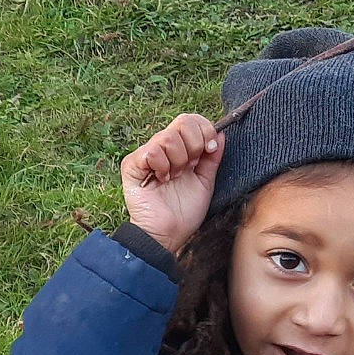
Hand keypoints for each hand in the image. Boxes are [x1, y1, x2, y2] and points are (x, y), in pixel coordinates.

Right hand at [121, 114, 222, 252]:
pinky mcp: (132, 164)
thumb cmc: (185, 212)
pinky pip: (152, 151)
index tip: (209, 151)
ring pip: (169, 137)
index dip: (205, 130)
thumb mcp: (206, 181)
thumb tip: (221, 133)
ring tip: (174, 178)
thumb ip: (213, 157)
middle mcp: (162, 147)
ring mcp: (146, 154)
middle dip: (195, 146)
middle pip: (183, 121)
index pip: (191, 120)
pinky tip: (161, 180)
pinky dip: (163, 166)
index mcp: (180, 148)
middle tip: (190, 168)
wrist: (168, 234)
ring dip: (179, 161)